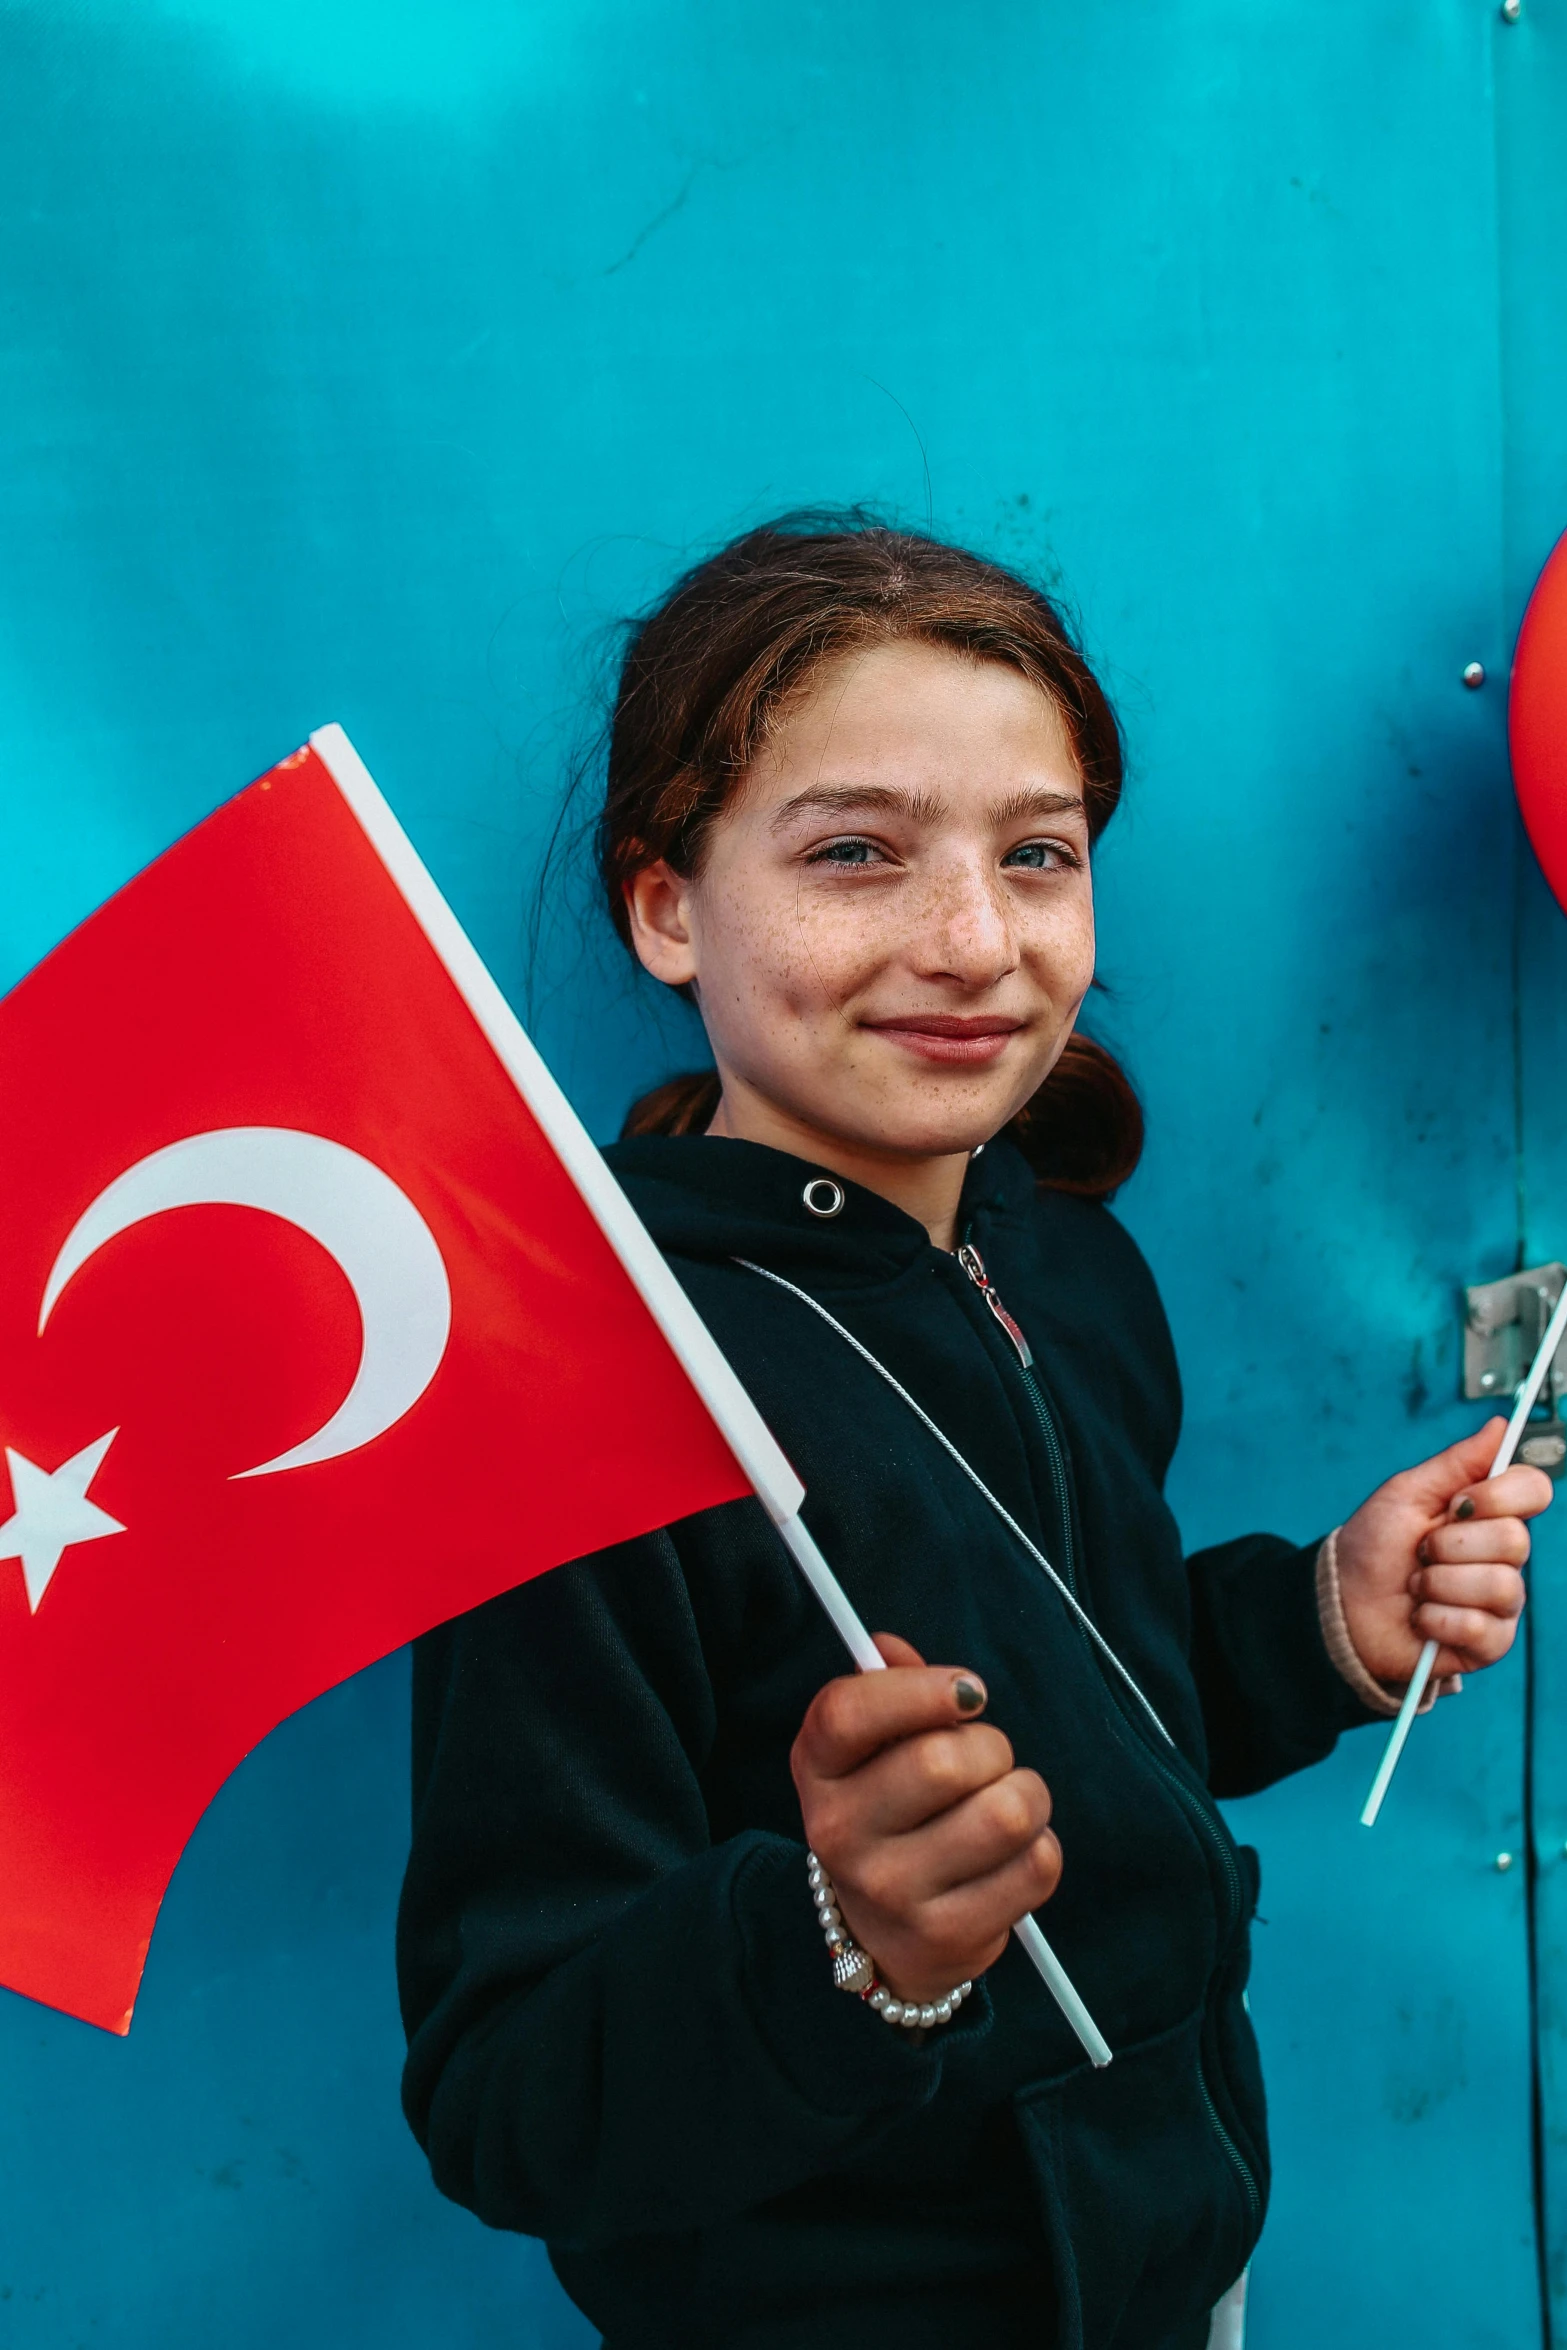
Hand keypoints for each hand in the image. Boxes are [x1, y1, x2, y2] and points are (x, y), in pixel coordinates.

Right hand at [790, 1632, 1059, 2006]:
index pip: (849, 1711)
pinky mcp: (946, 1936)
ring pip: (1006, 1813)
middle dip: (991, 1748)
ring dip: (1028, 1796)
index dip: (920, 1688)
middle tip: (987, 1763)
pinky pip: (1036, 1866)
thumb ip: (887, 1689)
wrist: (881, 1938)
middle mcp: (839, 1833)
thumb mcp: (870, 1752)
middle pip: (945, 1760)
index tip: (968, 1692)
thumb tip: (890, 1646)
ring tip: (1006, 1805)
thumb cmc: (890, 1814)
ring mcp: (890, 1891)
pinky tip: (1010, 1857)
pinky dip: (1040, 1849)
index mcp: (816, 1768)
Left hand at [1336, 1421, 1551, 1685]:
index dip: (1501, 1495)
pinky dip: (1437, 1619)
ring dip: (1439, 1584)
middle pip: (1516, 1541)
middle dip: (1451, 1544)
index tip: (1459, 1502)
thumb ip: (1457, 1462)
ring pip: (1499, 1586)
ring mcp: (1500, 1601)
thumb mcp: (1406, 1493)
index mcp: (1488, 1514)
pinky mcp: (1488, 1642)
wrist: (1342, 1603)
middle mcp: (1502, 1556)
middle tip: (1421, 1551)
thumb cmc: (1373, 1546)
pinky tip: (1420, 1617)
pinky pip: (1481, 1627)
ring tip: (1416, 1586)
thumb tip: (1499, 1425)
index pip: (1534, 1490)